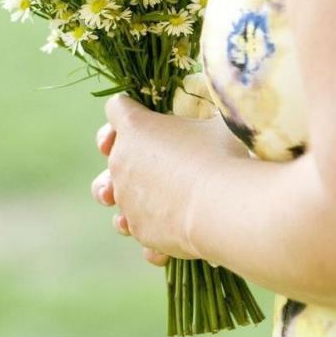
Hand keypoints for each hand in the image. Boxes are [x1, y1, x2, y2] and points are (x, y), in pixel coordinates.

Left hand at [91, 94, 245, 264]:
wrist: (224, 209)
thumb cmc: (223, 156)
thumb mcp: (220, 122)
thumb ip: (209, 113)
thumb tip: (222, 109)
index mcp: (135, 127)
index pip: (116, 108)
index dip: (129, 110)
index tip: (146, 119)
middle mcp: (121, 161)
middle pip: (111, 152)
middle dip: (130, 155)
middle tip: (157, 161)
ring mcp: (125, 198)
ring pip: (112, 194)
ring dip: (128, 193)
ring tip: (147, 197)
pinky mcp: (138, 228)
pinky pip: (136, 226)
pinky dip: (149, 225)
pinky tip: (169, 225)